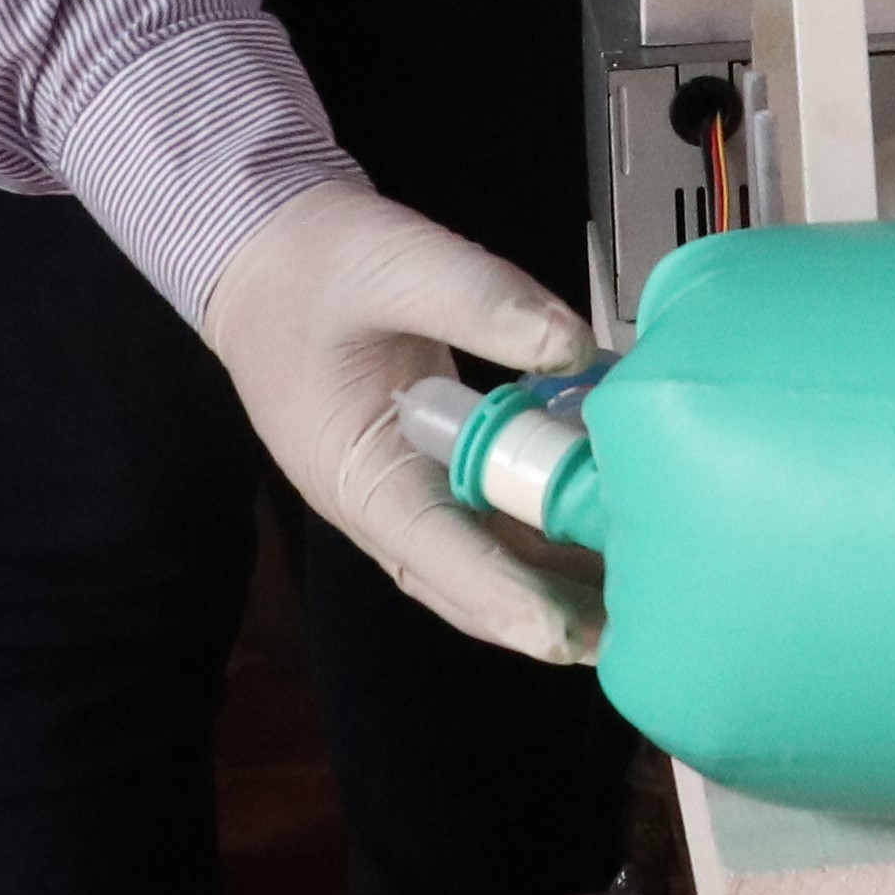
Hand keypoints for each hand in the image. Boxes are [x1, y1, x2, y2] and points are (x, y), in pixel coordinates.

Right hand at [200, 180, 604, 664]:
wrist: (261, 252)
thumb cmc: (316, 261)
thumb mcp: (398, 261)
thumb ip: (484, 300)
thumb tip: (574, 349)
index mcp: (353, 467)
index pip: (432, 547)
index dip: (500, 593)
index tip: (562, 635)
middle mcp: (375, 500)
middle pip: (461, 581)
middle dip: (539, 616)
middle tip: (625, 642)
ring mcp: (398, 490)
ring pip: (478, 558)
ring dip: (548, 585)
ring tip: (632, 608)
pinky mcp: (423, 468)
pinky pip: (485, 519)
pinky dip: (540, 534)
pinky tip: (601, 533)